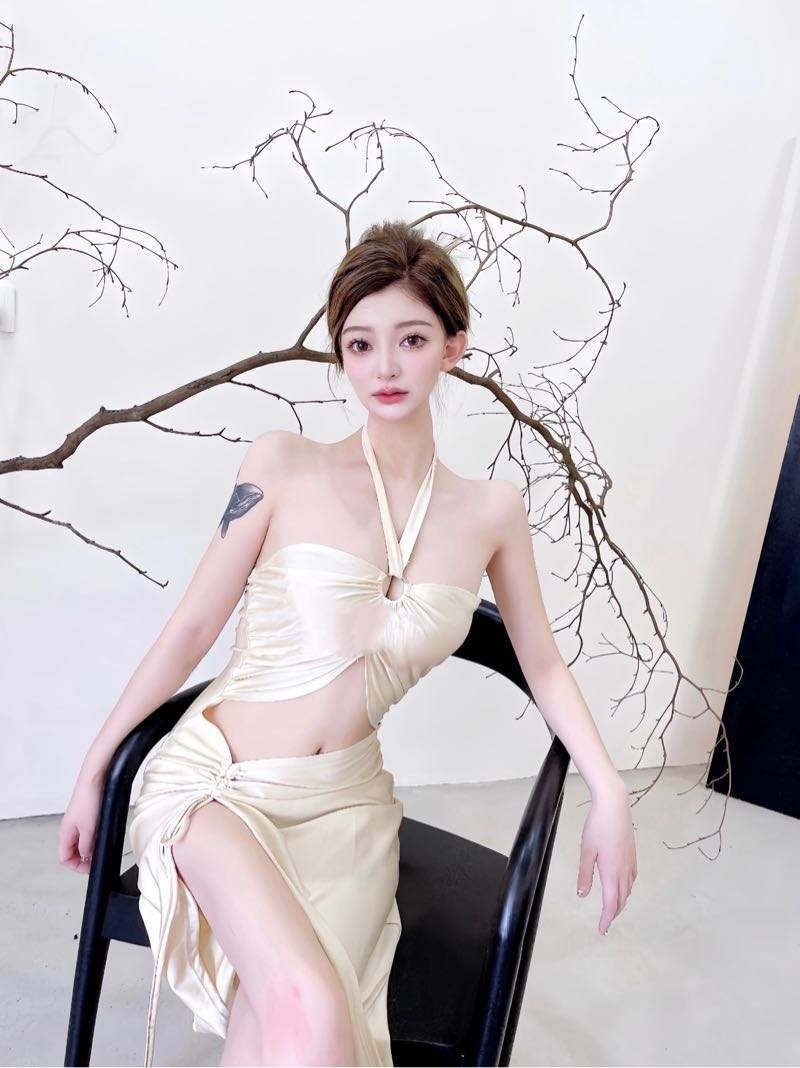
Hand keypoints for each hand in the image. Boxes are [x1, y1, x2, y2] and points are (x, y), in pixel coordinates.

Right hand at [58, 776, 102, 873]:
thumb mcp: (89, 829)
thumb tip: (86, 857)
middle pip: (73, 852)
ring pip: (81, 842)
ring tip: (101, 844)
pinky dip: (94, 836)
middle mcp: (69, 829)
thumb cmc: (89, 799)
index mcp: (65, 834)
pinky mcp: (86, 815)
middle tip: (98, 858)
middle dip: (85, 858)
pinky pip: (87, 832)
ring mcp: (77, 822)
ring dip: (90, 847)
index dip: (77, 866)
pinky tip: (102, 833)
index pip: (65, 859)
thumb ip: (86, 846)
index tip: (90, 867)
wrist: (95, 779)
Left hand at [577, 781, 636, 934]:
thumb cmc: (597, 826)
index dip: (607, 919)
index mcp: (612, 872)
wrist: (615, 805)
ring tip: (612, 908)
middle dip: (614, 913)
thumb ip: (585, 874)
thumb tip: (582, 895)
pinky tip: (622, 885)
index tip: (602, 930)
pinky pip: (632, 878)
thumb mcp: (586, 850)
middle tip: (605, 923)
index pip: (611, 903)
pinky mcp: (632, 854)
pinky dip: (627, 889)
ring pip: (628, 890)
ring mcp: (630, 862)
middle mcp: (624, 870)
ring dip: (621, 902)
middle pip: (622, 899)